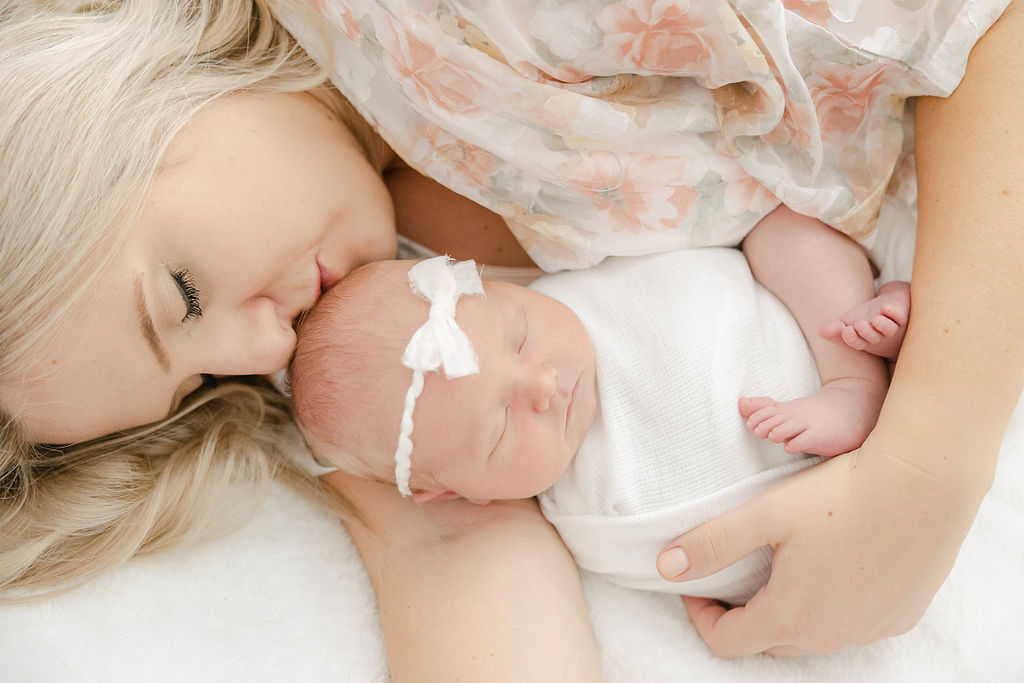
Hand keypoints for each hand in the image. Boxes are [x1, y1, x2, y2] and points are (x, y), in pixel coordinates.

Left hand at [656, 439, 990, 656]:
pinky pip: (853, 625)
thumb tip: (665, 566)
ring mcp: (870, 630)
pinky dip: (831, 607)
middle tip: (732, 575)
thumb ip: (712, 542)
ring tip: (779, 568)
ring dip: (786, 612)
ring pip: (812, 637)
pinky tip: (831, 569)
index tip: (694, 585)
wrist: (925, 483)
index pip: (727, 641)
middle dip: (741, 614)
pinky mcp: (901, 616)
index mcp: (789, 616)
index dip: (700, 614)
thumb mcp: (764, 514)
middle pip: (768, 641)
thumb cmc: (840, 494)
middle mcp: (830, 636)